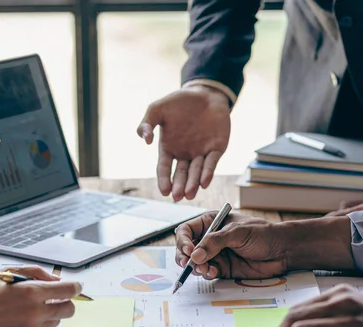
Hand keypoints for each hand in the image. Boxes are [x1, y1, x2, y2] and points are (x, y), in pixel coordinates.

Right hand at [0, 266, 81, 326]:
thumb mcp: (10, 273)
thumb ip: (37, 273)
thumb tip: (57, 280)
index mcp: (32, 292)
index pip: (69, 290)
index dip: (75, 286)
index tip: (75, 286)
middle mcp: (36, 312)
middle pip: (69, 309)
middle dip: (66, 301)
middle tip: (55, 296)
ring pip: (56, 320)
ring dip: (51, 312)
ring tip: (30, 306)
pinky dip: (38, 322)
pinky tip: (20, 316)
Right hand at [137, 86, 230, 200]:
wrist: (204, 93)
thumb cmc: (178, 102)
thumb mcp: (157, 109)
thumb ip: (147, 123)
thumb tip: (145, 140)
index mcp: (169, 148)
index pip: (165, 168)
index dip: (164, 180)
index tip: (164, 191)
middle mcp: (184, 154)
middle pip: (181, 174)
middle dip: (179, 186)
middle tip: (177, 197)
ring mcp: (201, 152)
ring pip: (197, 172)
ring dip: (193, 184)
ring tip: (190, 194)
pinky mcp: (216, 148)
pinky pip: (212, 162)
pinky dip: (208, 172)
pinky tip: (204, 182)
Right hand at [175, 211, 285, 279]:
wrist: (282, 251)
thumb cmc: (263, 233)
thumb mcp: (238, 232)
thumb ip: (215, 242)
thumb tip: (195, 255)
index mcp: (210, 222)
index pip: (186, 230)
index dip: (183, 241)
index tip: (189, 251)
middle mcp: (210, 239)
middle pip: (186, 248)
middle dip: (185, 257)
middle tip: (189, 264)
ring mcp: (215, 254)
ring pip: (195, 263)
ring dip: (196, 267)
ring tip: (206, 269)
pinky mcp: (222, 269)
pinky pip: (207, 273)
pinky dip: (207, 274)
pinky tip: (213, 273)